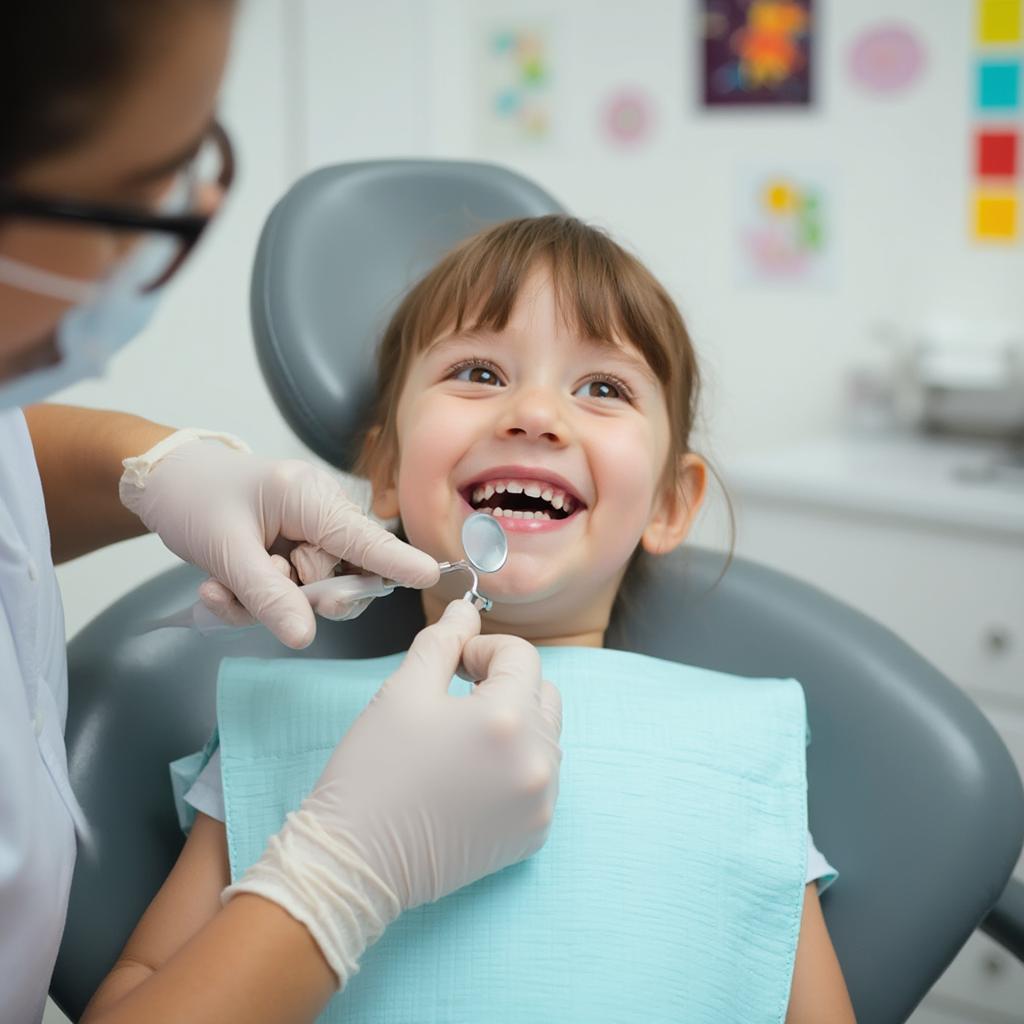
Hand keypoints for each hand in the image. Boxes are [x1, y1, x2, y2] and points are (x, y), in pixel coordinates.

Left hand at [119, 439, 438, 647]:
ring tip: (224, 585)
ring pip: (315, 589)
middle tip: (259, 591)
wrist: (160, 483)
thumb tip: (305, 637)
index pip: (363, 539)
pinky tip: (220, 587)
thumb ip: (268, 597)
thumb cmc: (192, 500)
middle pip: (343, 575)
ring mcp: (306, 532)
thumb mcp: (225, 553)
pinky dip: (257, 598)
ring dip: (270, 600)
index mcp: (309, 498)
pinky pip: (291, 591)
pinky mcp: (291, 550)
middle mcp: (318, 512)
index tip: (431, 576)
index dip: (396, 562)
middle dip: (303, 596)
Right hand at [223, 600, 562, 986]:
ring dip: (514, 725)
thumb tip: (466, 611)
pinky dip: (516, 767)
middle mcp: (536, 761)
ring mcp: (540, 803)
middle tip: (457, 697)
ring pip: (545, 737)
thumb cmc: (373, 771)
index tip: (453, 664)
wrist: (355, 860)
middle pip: (543, 694)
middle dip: (505, 684)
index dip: (484, 648)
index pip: (523, 656)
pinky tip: (471, 775)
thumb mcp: (404, 690)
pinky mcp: (532, 834)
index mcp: (508, 719)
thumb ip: (443, 641)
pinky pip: (540, 780)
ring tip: (463, 739)